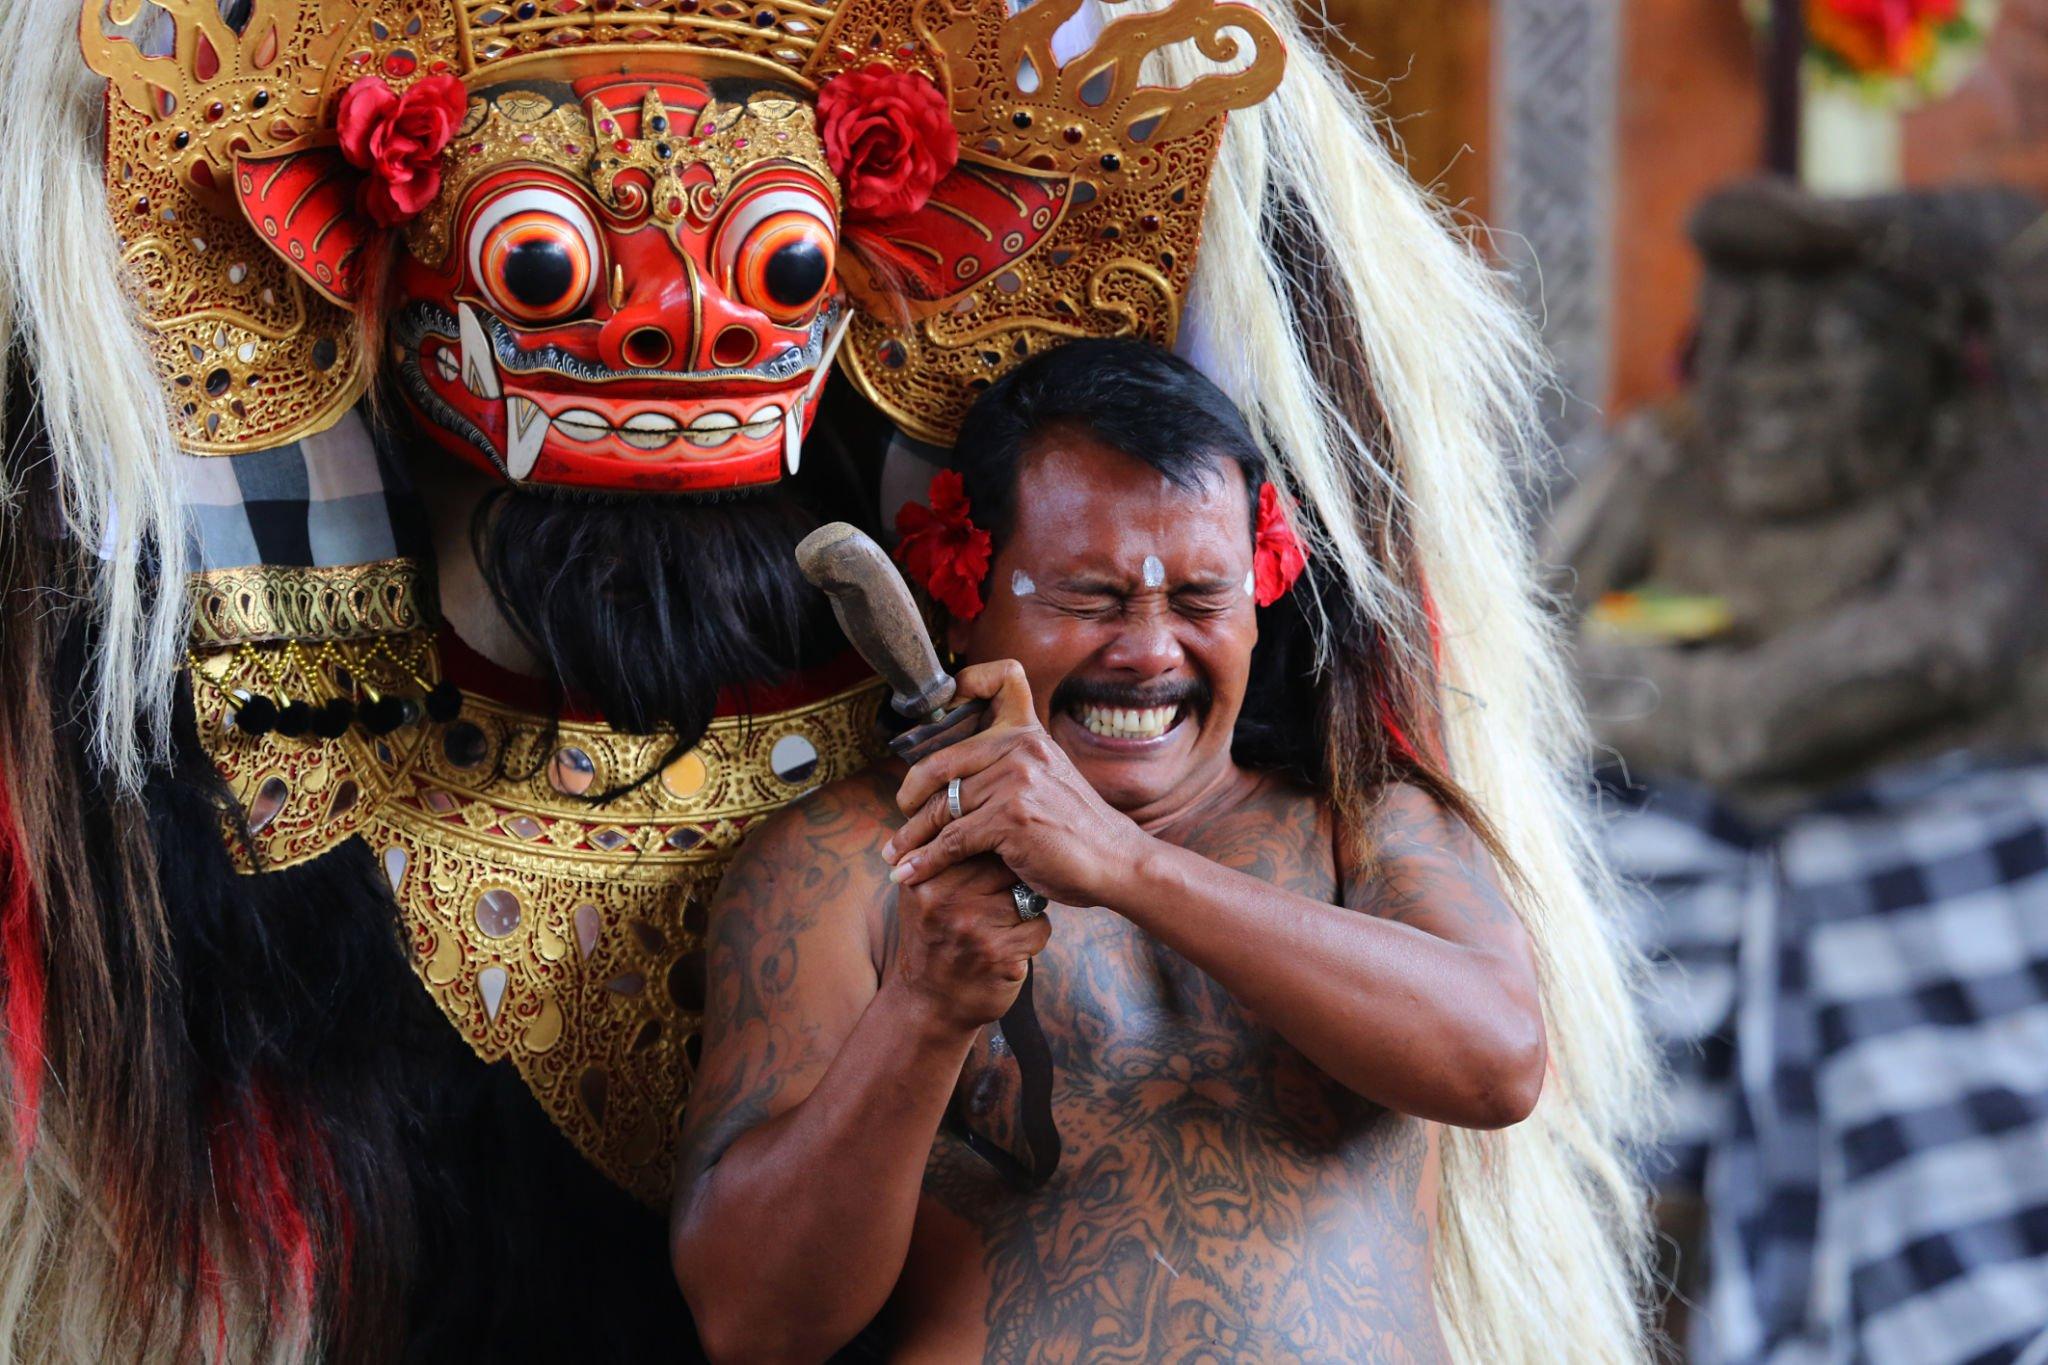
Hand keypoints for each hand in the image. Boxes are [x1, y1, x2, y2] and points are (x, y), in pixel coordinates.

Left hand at [884, 660, 1144, 907]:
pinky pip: (951, 839)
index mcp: (1029, 732)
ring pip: (942, 807)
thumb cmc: (1076, 826)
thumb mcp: (1048, 776)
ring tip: (896, 854)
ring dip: (912, 837)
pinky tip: (910, 873)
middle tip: (902, 813)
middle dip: (911, 793)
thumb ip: (1009, 764)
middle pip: (942, 762)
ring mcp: (1016, 781)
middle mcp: (1022, 748)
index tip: (933, 716)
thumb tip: (952, 774)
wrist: (1116, 861)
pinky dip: (926, 861)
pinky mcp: (1011, 818)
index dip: (965, 684)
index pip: (1002, 679)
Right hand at [889, 853, 1051, 1031]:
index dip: (999, 850)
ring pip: (1028, 895)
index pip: (979, 840)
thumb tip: (983, 814)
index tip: (1001, 866)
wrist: (928, 1005)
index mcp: (926, 876)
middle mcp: (946, 898)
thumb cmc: (933, 940)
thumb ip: (943, 856)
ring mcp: (973, 927)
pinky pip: (1039, 928)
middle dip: (1016, 879)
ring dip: (1026, 910)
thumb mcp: (922, 894)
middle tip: (1005, 898)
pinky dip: (1033, 937)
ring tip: (1005, 926)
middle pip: (1007, 864)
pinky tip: (1011, 949)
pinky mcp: (999, 954)